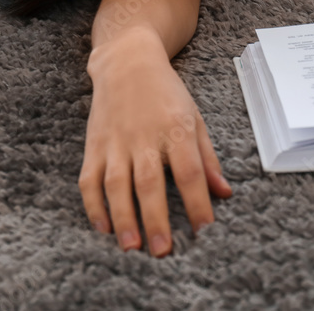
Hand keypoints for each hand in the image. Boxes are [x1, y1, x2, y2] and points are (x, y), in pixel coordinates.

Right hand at [79, 46, 231, 256]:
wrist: (127, 61)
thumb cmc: (166, 92)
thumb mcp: (195, 117)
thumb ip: (208, 157)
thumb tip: (224, 192)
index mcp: (176, 129)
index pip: (189, 172)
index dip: (197, 202)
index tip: (204, 229)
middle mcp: (145, 136)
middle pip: (150, 183)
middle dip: (156, 220)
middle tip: (163, 251)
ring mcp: (116, 141)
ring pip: (116, 185)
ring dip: (123, 218)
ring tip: (132, 247)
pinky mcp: (94, 144)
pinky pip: (89, 179)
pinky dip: (93, 205)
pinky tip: (103, 227)